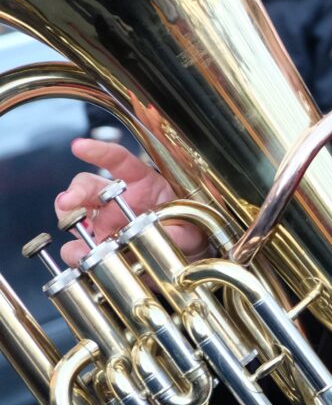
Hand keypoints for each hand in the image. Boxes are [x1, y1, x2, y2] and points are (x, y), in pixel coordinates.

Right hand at [54, 138, 205, 266]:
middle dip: (75, 190)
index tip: (80, 146)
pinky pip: (76, 246)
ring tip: (79, 231)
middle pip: (88, 184)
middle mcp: (117, 200)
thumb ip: (177, 232)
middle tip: (68, 201)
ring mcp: (104, 222)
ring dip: (69, 219)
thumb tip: (163, 234)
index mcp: (144, 184)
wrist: (183, 258)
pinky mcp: (96, 246)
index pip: (120, 161)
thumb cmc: (186, 234)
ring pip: (74, 211)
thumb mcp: (190, 230)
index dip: (100, 152)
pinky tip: (81, 255)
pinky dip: (74, 252)